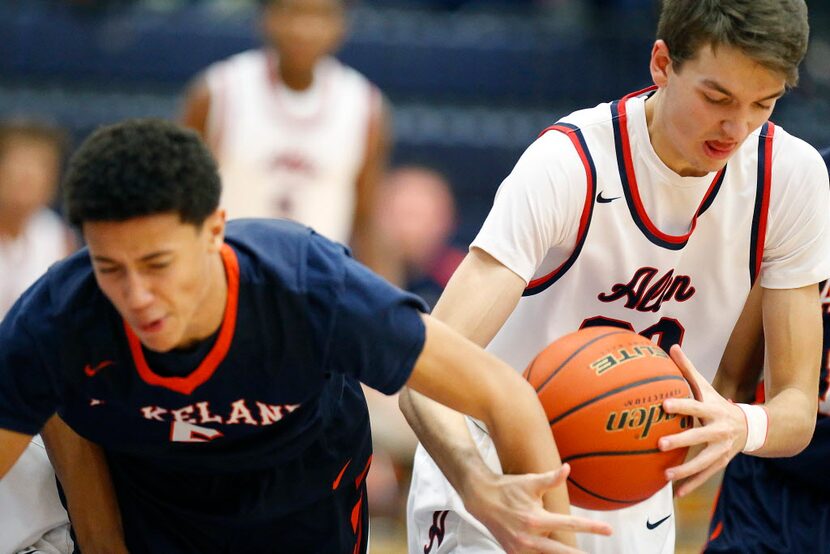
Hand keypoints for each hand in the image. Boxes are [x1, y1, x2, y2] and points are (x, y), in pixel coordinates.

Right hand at [463, 463, 611, 553]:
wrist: (481, 498)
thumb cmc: (508, 488)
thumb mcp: (530, 482)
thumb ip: (550, 478)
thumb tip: (567, 468)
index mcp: (535, 519)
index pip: (570, 524)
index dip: (591, 527)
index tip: (609, 529)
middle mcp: (529, 537)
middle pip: (561, 551)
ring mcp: (520, 548)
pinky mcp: (513, 553)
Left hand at [659, 345, 747, 496]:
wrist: (749, 427)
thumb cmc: (717, 403)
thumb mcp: (705, 387)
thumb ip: (688, 369)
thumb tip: (671, 346)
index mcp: (713, 410)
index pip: (695, 406)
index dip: (681, 405)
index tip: (664, 405)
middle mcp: (718, 431)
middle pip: (699, 436)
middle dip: (680, 441)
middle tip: (660, 444)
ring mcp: (721, 449)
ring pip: (703, 462)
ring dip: (685, 470)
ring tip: (665, 476)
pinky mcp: (720, 463)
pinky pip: (705, 476)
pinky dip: (691, 485)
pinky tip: (676, 494)